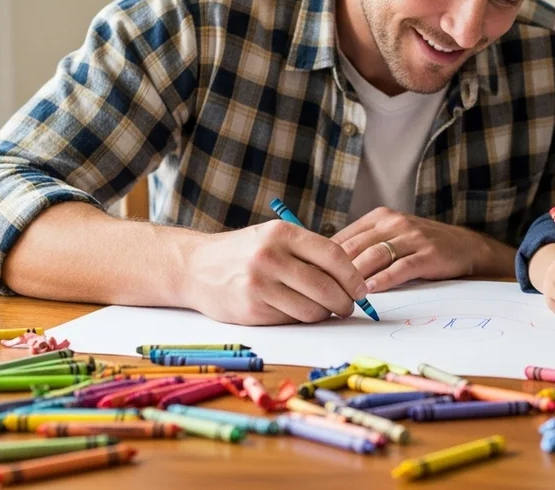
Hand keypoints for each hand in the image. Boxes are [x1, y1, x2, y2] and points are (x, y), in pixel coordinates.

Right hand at [181, 219, 367, 325]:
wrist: (194, 268)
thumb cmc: (243, 253)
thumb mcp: (273, 238)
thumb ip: (308, 253)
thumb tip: (351, 278)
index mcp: (281, 233)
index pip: (333, 256)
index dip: (353, 276)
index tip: (361, 289)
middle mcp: (270, 257)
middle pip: (326, 287)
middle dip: (344, 301)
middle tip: (348, 306)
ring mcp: (259, 285)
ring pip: (312, 309)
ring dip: (323, 314)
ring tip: (322, 309)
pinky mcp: (250, 311)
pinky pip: (291, 321)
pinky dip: (300, 319)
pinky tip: (294, 311)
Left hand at [333, 207, 513, 292]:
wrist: (465, 246)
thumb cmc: (422, 245)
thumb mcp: (392, 236)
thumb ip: (364, 246)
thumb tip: (326, 266)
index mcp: (379, 217)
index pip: (344, 238)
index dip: (324, 259)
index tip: (310, 278)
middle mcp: (393, 222)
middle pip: (355, 247)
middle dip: (334, 271)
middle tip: (318, 292)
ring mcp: (411, 237)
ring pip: (374, 256)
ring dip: (354, 277)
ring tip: (340, 295)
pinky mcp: (427, 253)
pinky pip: (399, 268)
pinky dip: (382, 280)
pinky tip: (370, 292)